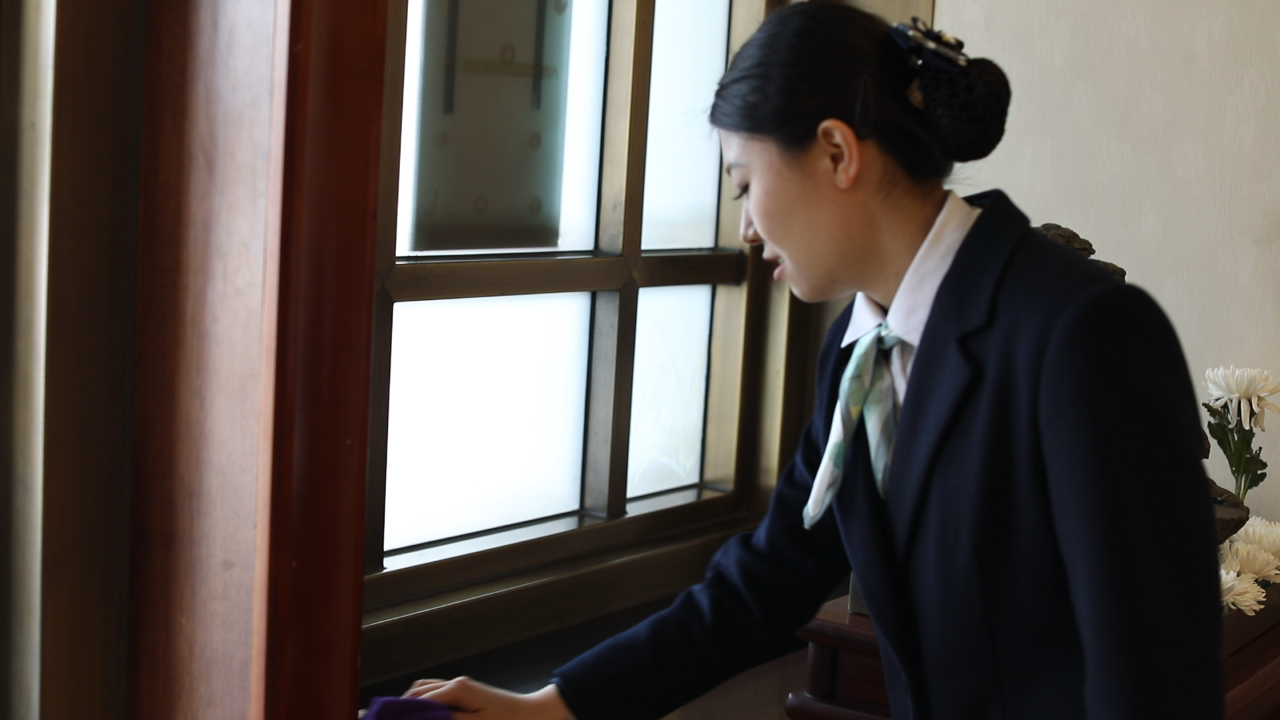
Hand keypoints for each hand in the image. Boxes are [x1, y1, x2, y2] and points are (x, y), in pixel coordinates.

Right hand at [403, 678, 572, 719]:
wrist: (535, 716)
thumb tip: (419, 718)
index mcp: (456, 689)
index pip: (418, 701)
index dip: (401, 713)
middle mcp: (456, 683)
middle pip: (417, 692)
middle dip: (402, 708)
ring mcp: (461, 686)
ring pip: (425, 690)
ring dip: (414, 705)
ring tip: (407, 717)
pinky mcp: (465, 693)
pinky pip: (438, 695)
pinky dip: (426, 704)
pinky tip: (426, 716)